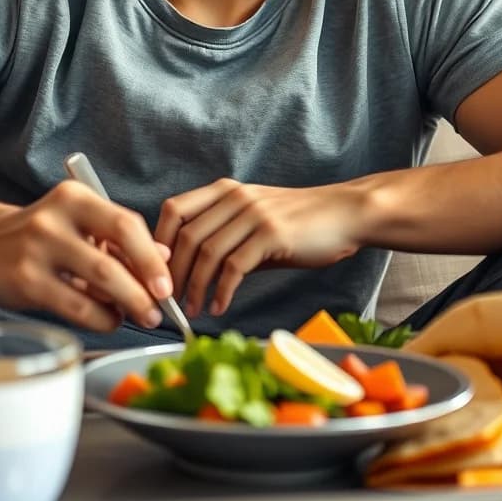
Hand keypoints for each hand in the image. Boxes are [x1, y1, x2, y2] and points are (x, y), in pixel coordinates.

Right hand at [0, 182, 173, 332]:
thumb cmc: (45, 233)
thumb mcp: (82, 222)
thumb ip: (120, 237)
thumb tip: (165, 258)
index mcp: (75, 197)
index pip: (125, 224)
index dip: (151, 257)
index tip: (167, 284)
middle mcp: (54, 219)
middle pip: (112, 257)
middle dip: (143, 289)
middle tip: (159, 309)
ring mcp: (36, 251)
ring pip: (96, 284)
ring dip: (126, 305)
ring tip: (139, 315)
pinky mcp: (24, 282)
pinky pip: (74, 306)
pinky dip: (100, 318)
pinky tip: (109, 319)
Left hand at [154, 179, 368, 317]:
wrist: (344, 213)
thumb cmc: (299, 222)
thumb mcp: (254, 219)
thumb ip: (224, 235)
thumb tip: (189, 269)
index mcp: (225, 190)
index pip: (174, 210)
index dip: (159, 241)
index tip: (157, 271)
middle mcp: (235, 197)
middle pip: (186, 236)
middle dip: (173, 273)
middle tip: (171, 301)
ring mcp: (254, 214)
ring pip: (207, 253)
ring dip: (195, 287)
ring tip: (193, 310)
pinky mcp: (272, 235)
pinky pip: (234, 268)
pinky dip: (221, 292)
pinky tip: (220, 307)